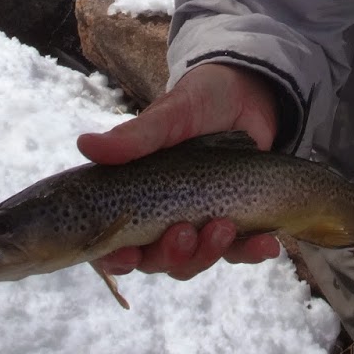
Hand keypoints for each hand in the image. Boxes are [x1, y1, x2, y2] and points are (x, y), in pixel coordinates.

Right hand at [75, 63, 283, 282]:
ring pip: (196, 261)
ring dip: (208, 254)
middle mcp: (163, 215)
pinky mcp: (235, 221)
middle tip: (185, 232)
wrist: (249, 93)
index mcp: (136, 194)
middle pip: (157, 260)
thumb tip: (85, 145)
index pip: (114, 240)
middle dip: (171, 255)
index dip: (116, 257)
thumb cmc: (199, 101)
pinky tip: (268, 245)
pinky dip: (252, 251)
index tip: (128, 254)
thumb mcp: (170, 114)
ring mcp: (200, 221)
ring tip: (226, 226)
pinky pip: (240, 250)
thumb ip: (135, 137)